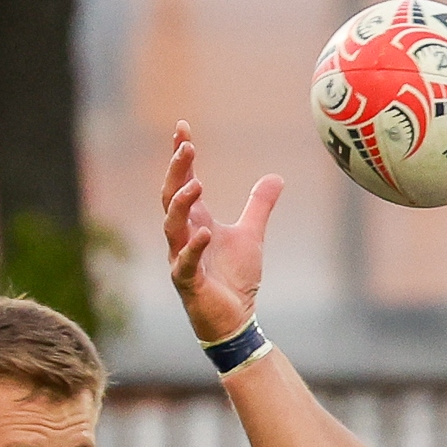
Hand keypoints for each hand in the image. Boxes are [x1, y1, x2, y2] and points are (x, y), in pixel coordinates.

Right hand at [161, 121, 283, 343]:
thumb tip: (275, 177)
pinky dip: (193, 247)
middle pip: (171, 197)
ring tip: (195, 184)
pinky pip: (185, 262)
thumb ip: (259, 206)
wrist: (235, 319)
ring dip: (181, 204)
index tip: (183, 128)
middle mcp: (182, 237)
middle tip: (186, 147)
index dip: (181, 157)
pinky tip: (205, 232)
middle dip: (176, 172)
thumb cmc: (235, 279)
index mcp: (195, 222)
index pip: (182, 183)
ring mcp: (181, 259)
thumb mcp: (251, 234)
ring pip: (171, 226)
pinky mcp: (188, 283)